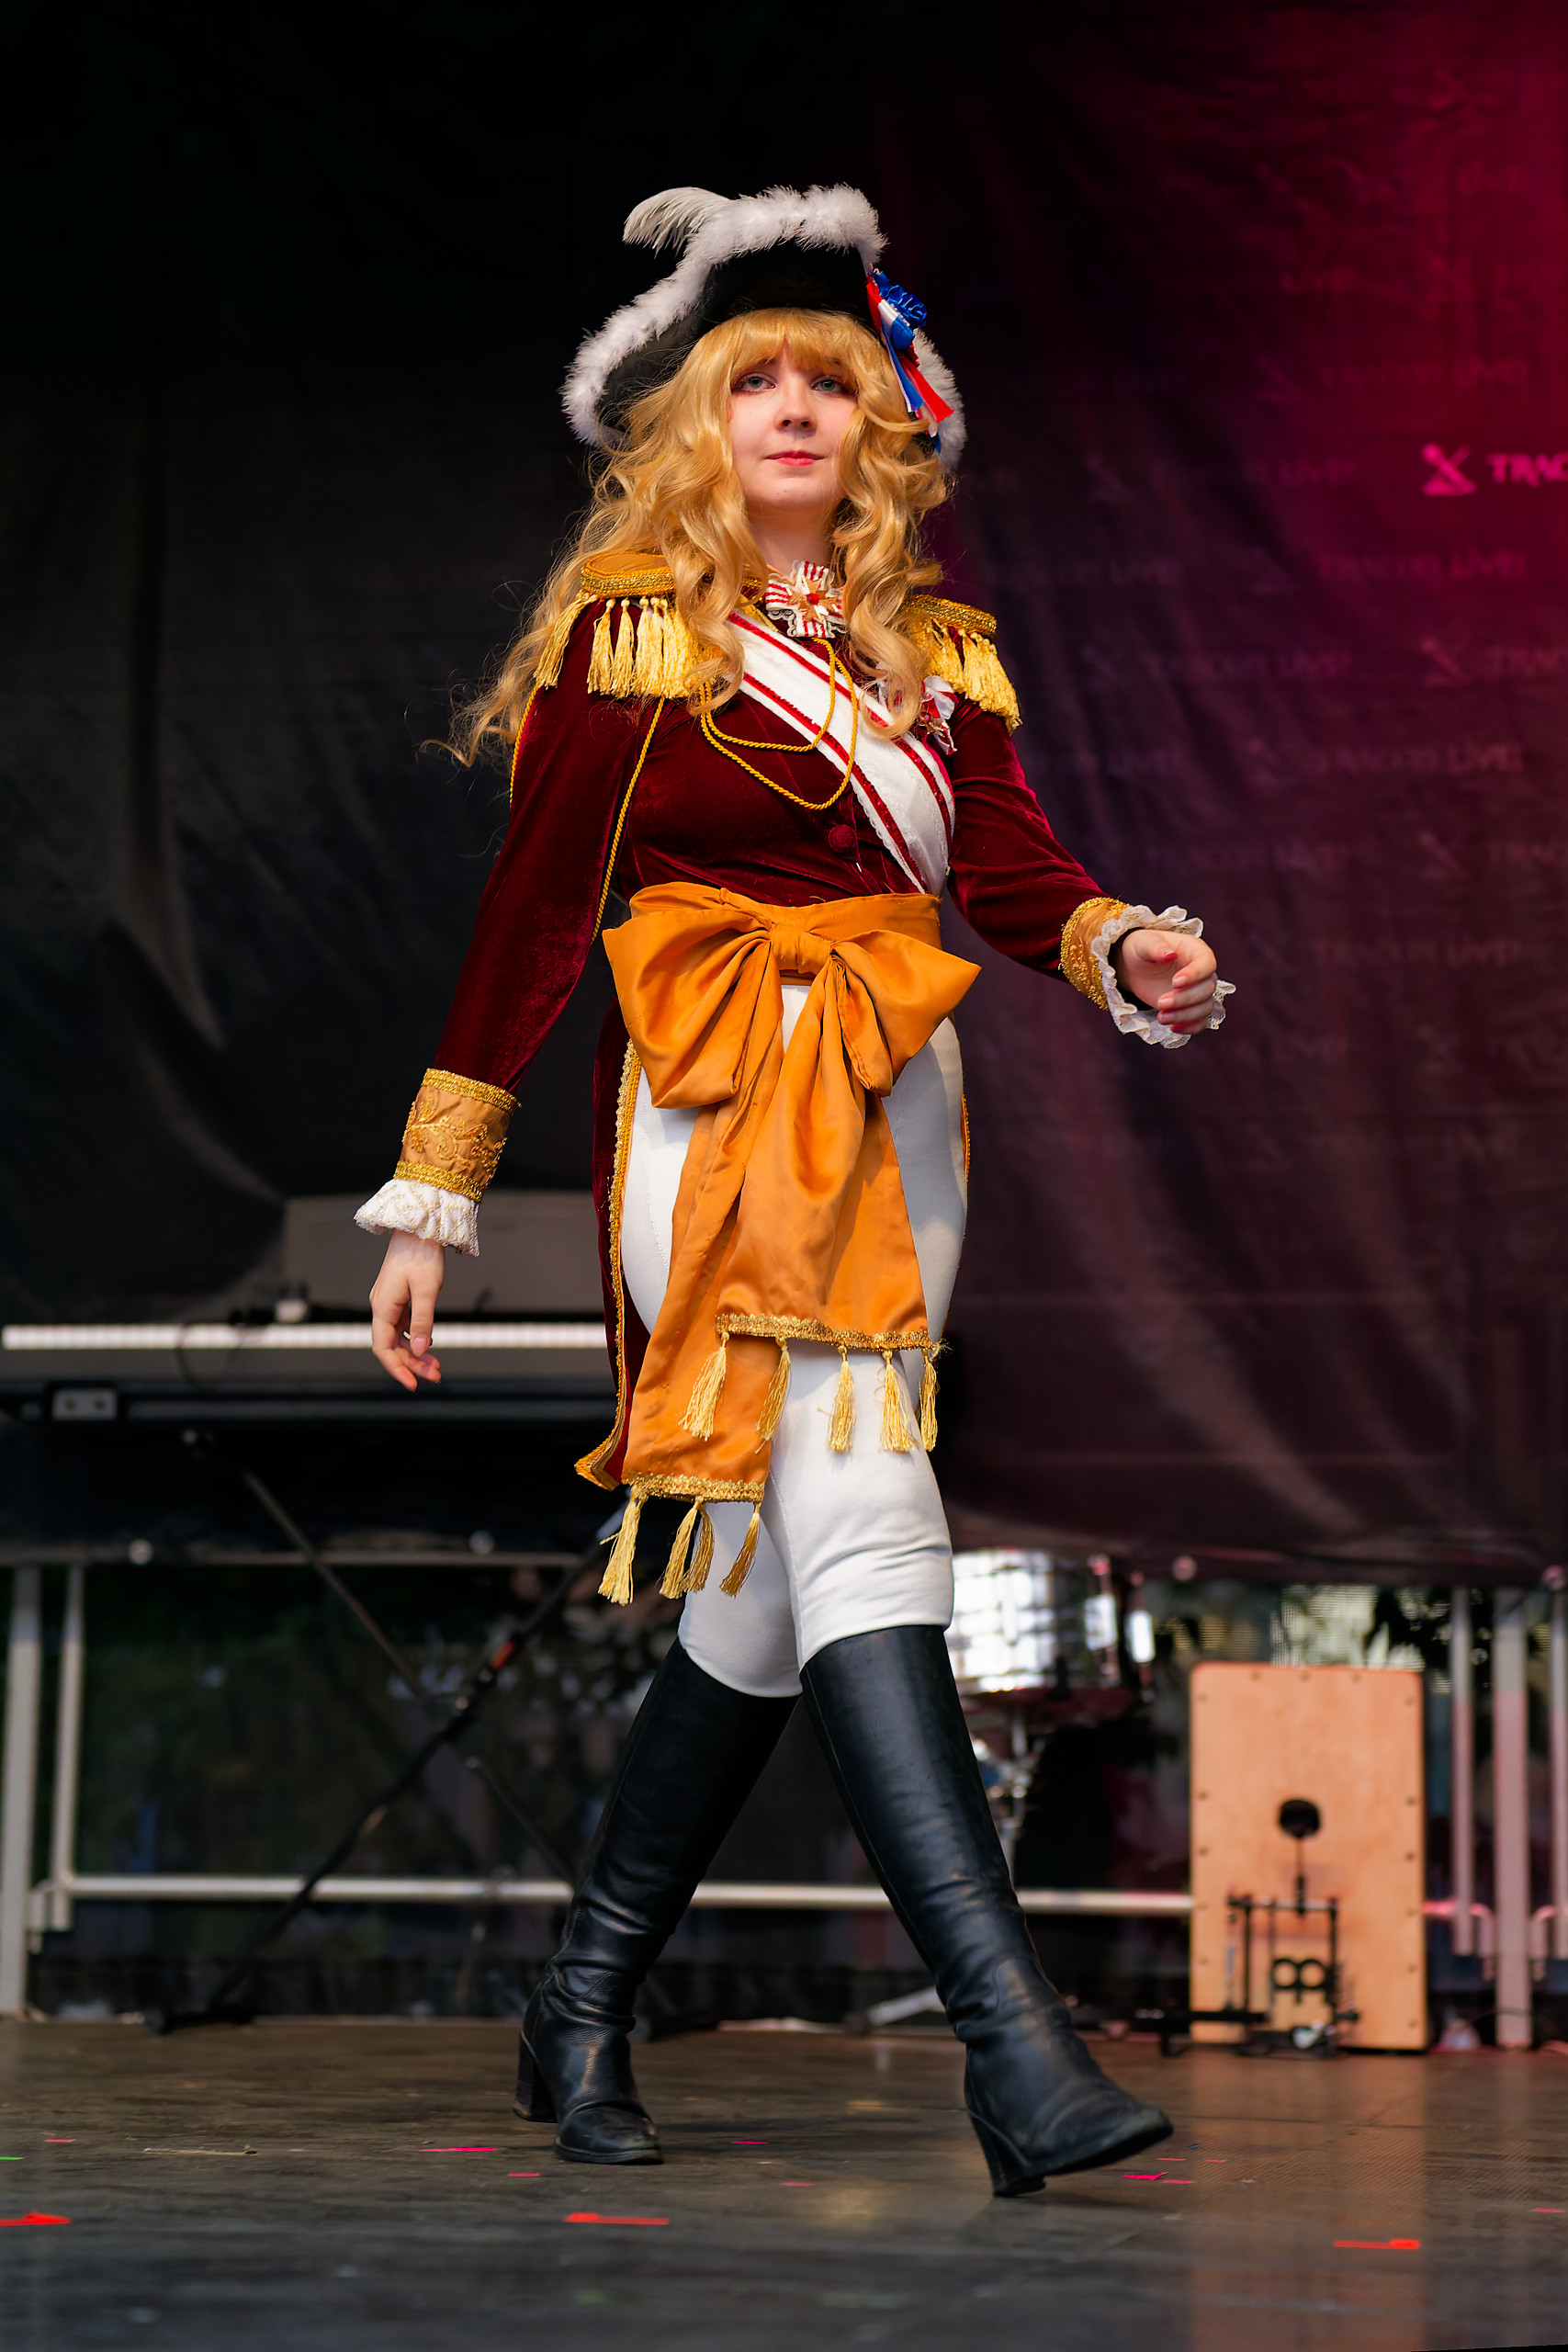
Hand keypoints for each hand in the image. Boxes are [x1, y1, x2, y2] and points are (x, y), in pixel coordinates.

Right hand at [369, 1232, 445, 1388]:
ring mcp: (389, 1302)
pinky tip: (429, 1344)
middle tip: (435, 1376)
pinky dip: (415, 1337)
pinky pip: (403, 1325)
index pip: (383, 1348)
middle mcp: (381, 1307)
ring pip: (398, 1337)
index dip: (397, 1369)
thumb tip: (420, 1351)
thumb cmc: (423, 1255)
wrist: (420, 1227)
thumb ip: (422, 1322)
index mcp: (382, 1307)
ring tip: (436, 1365)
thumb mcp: (427, 1291)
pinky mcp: (398, 1297)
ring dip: (415, 1352)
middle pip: (392, 1345)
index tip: (413, 1384)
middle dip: (412, 1363)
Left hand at [1113, 928, 1218, 1033]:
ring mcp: (1198, 991)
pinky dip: (1190, 1028)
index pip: (1207, 963)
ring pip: (1205, 1007)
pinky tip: (1172, 1027)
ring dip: (1184, 1015)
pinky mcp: (1190, 1008)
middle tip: (1161, 1002)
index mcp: (1196, 950)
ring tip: (1161, 1017)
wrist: (1136, 968)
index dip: (1195, 974)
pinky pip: (1200, 1022)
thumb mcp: (1143, 942)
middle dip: (1184, 999)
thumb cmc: (1142, 949)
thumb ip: (1156, 947)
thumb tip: (1170, 954)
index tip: (1175, 982)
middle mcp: (1202, 972)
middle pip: (1207, 989)